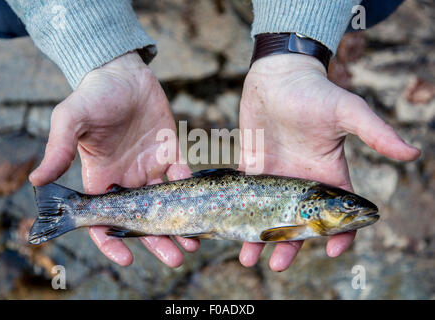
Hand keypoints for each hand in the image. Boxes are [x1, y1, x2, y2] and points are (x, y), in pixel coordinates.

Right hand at [29, 52, 198, 266]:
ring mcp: (150, 167)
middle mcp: (127, 179)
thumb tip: (36, 181)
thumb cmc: (93, 95)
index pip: (104, 220)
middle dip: (157, 240)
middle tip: (175, 258)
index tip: (127, 259)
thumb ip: (59, 149)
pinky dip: (191, 190)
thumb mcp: (71, 119)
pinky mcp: (170, 152)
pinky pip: (183, 175)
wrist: (122, 73)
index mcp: (101, 178)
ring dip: (179, 223)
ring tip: (193, 243)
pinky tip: (200, 203)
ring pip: (166, 203)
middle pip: (142, 219)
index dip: (112, 241)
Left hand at [238, 54, 419, 270]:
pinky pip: (245, 198)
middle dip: (290, 245)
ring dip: (260, 238)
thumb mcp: (348, 111)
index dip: (338, 235)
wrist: (278, 76)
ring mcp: (276, 178)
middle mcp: (301, 182)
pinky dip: (239, 216)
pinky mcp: (252, 169)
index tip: (332, 251)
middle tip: (277, 264)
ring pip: (269, 216)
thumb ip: (376, 133)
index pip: (337, 214)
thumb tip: (414, 153)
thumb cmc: (315, 92)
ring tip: (249, 259)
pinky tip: (230, 231)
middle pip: (298, 223)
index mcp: (327, 175)